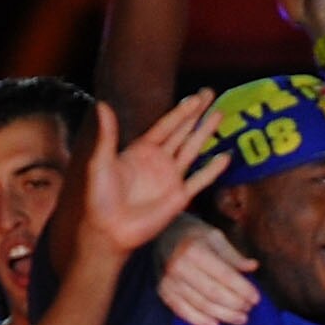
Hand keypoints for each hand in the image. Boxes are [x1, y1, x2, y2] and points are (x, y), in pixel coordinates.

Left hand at [82, 90, 230, 260]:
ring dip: (206, 133)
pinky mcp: (179, 197)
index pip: (166, 126)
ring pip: (193, 150)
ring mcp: (171, 179)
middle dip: (197, 114)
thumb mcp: (101, 161)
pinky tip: (225, 157)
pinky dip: (212, 170)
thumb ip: (107, 134)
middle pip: (183, 132)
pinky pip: (199, 181)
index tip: (195, 97)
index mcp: (141, 150)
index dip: (180, 112)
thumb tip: (102, 104)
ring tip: (220, 115)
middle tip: (212, 94)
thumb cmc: (100, 198)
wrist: (109, 230)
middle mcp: (159, 161)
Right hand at [159, 217, 259, 324]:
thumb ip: (232, 255)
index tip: (256, 299)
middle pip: (212, 292)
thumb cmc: (193, 234)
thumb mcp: (214, 236)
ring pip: (199, 304)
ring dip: (222, 315)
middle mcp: (179, 265)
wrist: (162, 234)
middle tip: (249, 311)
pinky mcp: (162, 291)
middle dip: (234, 304)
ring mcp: (169, 280)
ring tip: (239, 320)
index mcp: (194, 249)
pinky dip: (199, 320)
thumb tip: (253, 267)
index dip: (242, 288)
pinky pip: (181, 311)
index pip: (223, 274)